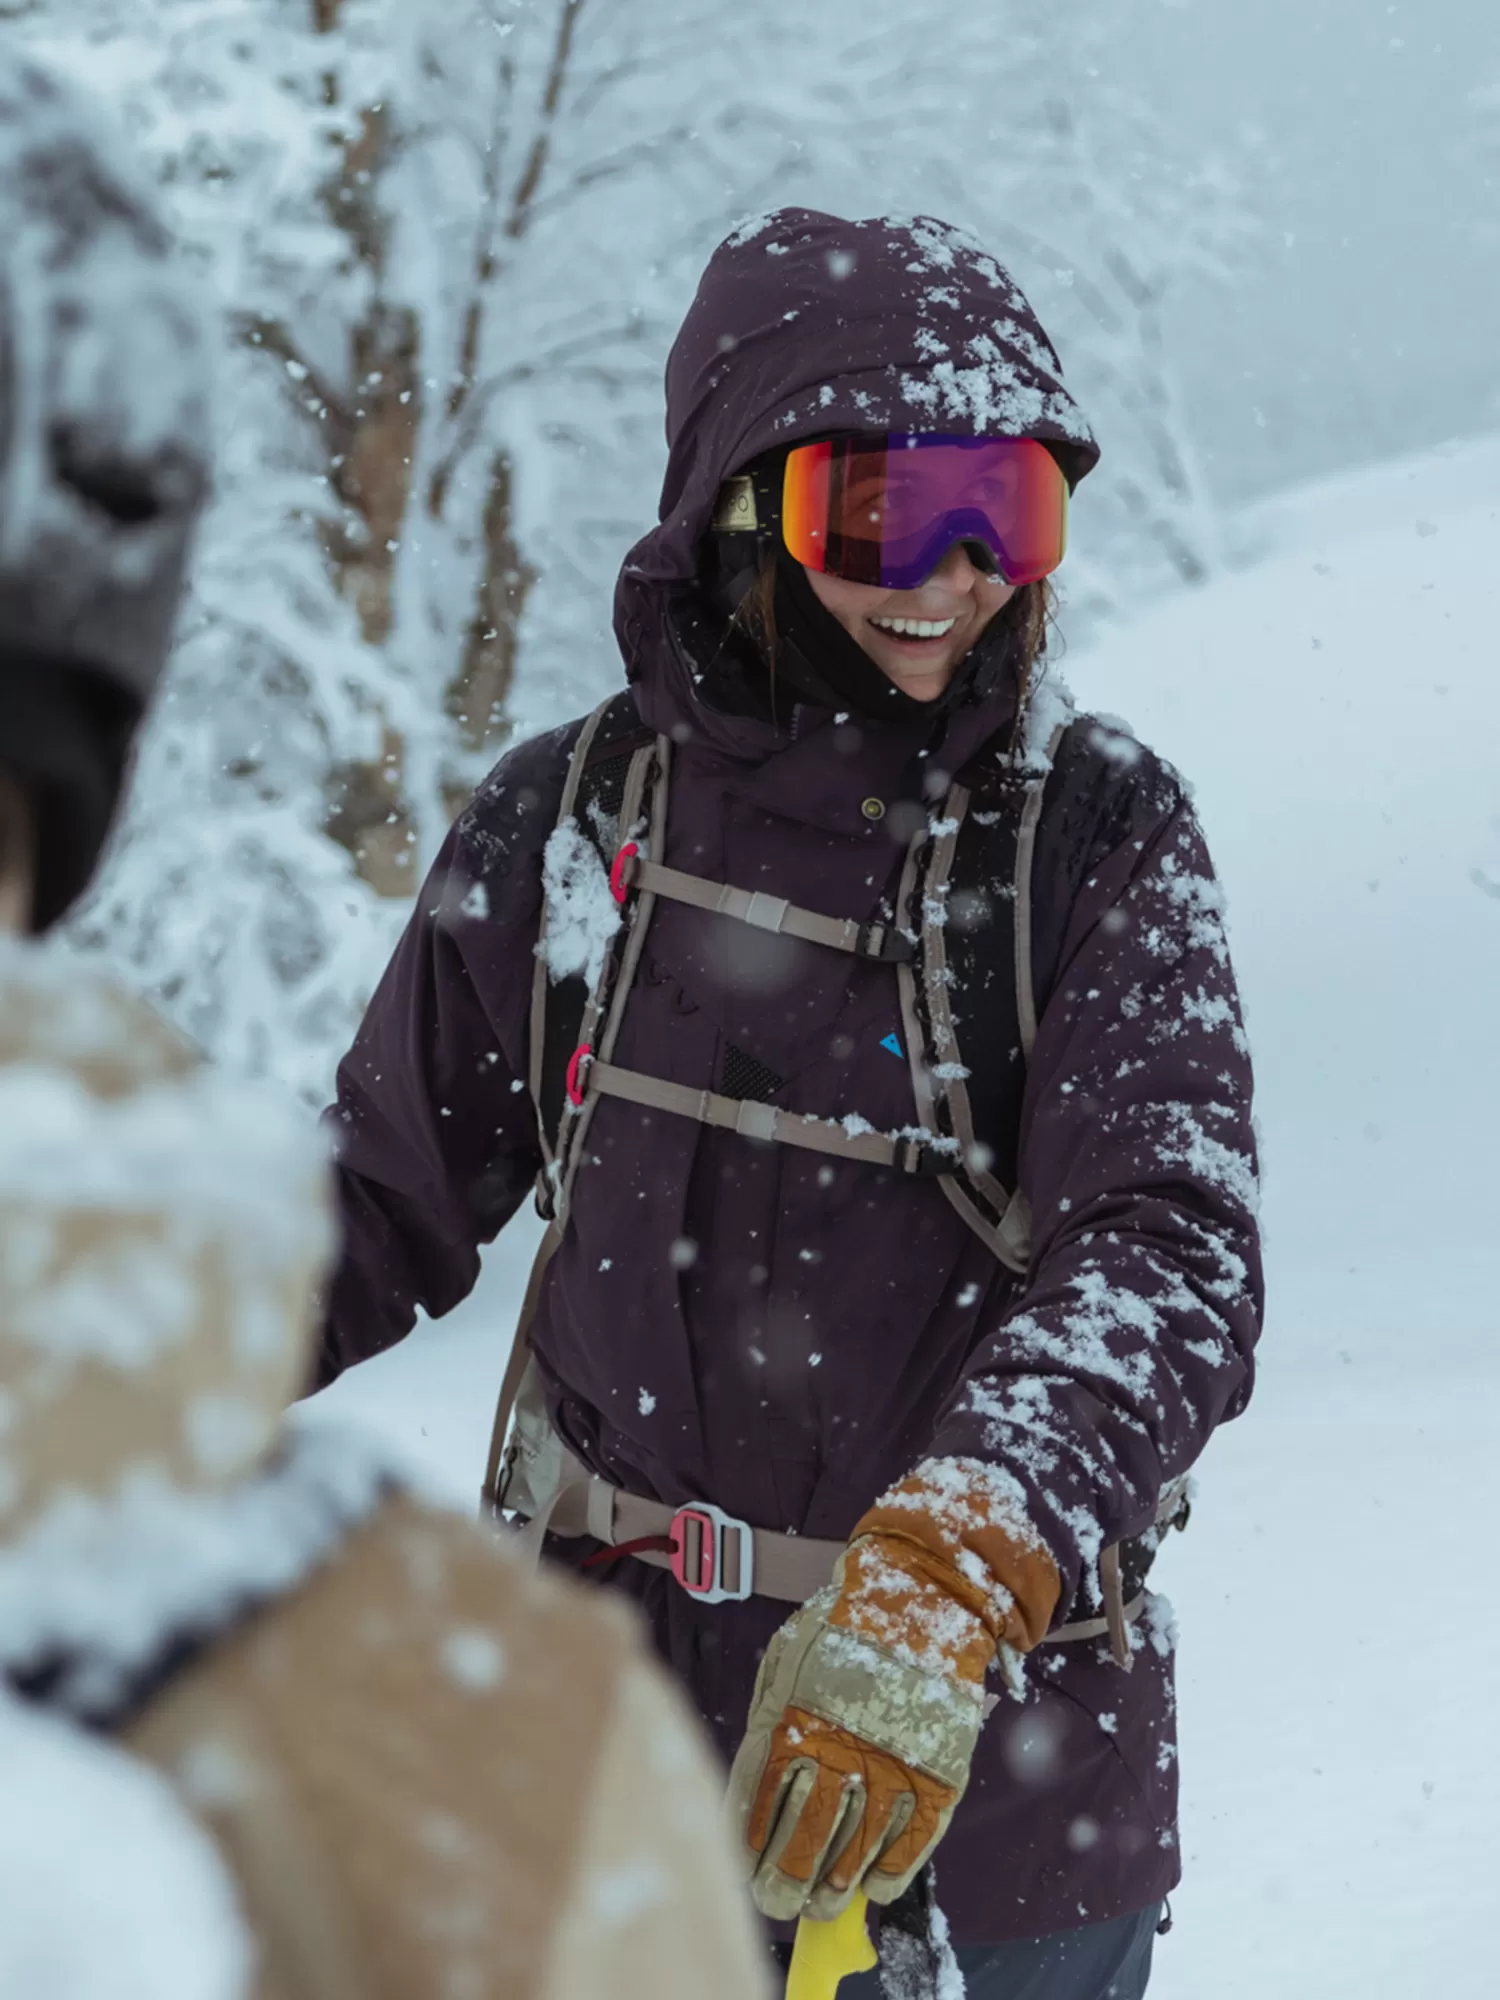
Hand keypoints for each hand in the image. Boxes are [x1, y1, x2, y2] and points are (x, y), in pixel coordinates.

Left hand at [727, 1459, 1058, 1921]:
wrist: (923, 1590)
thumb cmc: (842, 1622)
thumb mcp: (786, 1656)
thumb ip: (768, 1718)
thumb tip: (754, 1788)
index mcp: (791, 1717)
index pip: (756, 1804)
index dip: (745, 1846)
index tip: (738, 1870)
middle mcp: (839, 1748)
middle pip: (802, 1842)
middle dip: (782, 1883)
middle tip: (775, 1903)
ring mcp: (892, 1763)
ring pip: (854, 1853)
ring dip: (830, 1888)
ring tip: (816, 1907)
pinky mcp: (938, 1771)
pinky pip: (912, 1842)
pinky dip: (892, 1872)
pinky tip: (873, 1887)